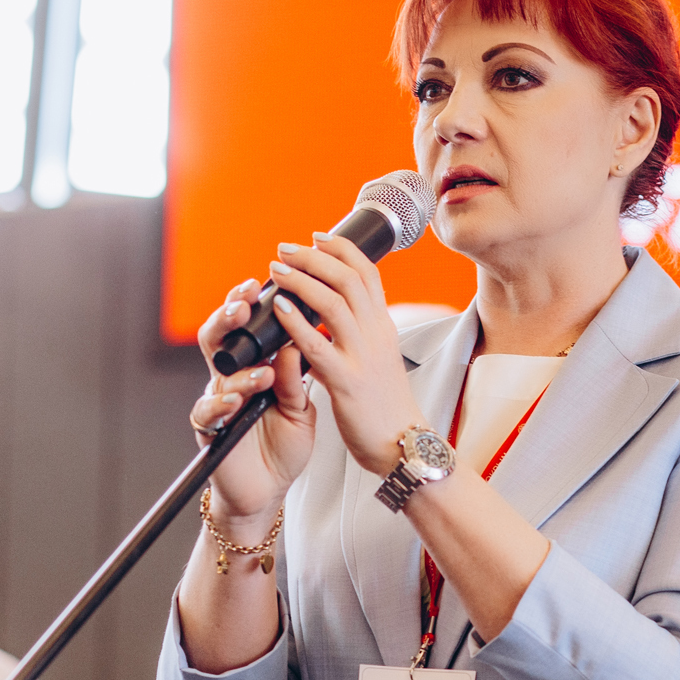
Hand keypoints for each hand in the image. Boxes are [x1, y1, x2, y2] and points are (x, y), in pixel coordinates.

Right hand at [191, 278, 316, 532]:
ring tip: (261, 375)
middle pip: (217, 337)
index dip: (246, 304)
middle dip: (226, 318)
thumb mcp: (300, 408)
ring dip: (238, 372)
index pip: (246, 327)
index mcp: (255, 366)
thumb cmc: (284, 444)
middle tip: (241, 307)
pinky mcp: (209, 430)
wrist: (270, 488)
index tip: (258, 285)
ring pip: (215, 374)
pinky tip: (235, 402)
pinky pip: (206, 412)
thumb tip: (294, 342)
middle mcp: (232, 379)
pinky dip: (221, 404)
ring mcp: (217, 402)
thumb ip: (294, 378)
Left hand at [265, 233, 427, 475]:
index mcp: (383, 326)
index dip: (342, 249)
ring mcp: (363, 356)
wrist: (402, 443)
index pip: (368, 272)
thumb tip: (334, 310)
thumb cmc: (385, 404)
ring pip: (333, 303)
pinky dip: (295, 322)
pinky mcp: (347, 382)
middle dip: (315, 257)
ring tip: (277, 269)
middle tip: (286, 249)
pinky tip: (278, 308)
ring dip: (301, 280)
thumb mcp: (380, 357)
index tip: (318, 237)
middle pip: (348, 278)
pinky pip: (316, 345)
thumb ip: (361, 331)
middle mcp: (376, 334)